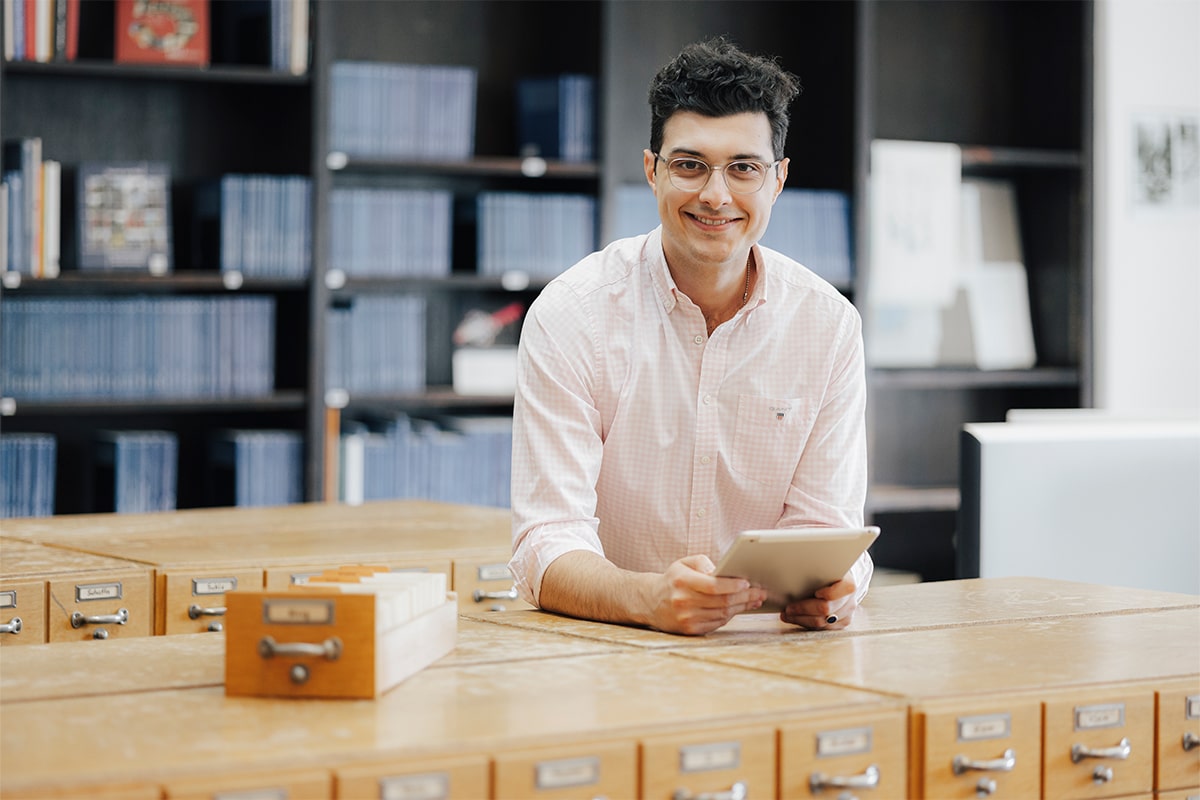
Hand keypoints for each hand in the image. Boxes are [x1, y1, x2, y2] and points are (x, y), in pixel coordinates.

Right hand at [644, 554, 767, 635]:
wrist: (651, 602)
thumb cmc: (674, 579)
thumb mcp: (684, 563)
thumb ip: (704, 563)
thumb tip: (725, 572)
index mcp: (682, 581)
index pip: (713, 585)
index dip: (732, 585)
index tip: (747, 582)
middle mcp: (683, 601)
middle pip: (722, 601)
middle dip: (745, 596)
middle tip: (760, 592)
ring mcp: (686, 618)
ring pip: (723, 613)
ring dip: (742, 607)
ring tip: (755, 600)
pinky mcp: (691, 630)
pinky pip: (717, 623)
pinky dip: (731, 615)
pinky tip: (740, 608)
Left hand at [779, 570, 858, 629]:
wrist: (840, 580)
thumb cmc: (827, 573)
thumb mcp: (823, 568)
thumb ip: (813, 571)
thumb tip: (791, 570)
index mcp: (847, 584)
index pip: (837, 593)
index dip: (825, 594)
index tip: (814, 593)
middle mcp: (850, 600)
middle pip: (825, 610)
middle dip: (803, 609)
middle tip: (788, 608)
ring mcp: (847, 613)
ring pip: (822, 623)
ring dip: (801, 619)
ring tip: (787, 614)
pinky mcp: (842, 623)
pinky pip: (822, 628)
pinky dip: (807, 624)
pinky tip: (796, 618)